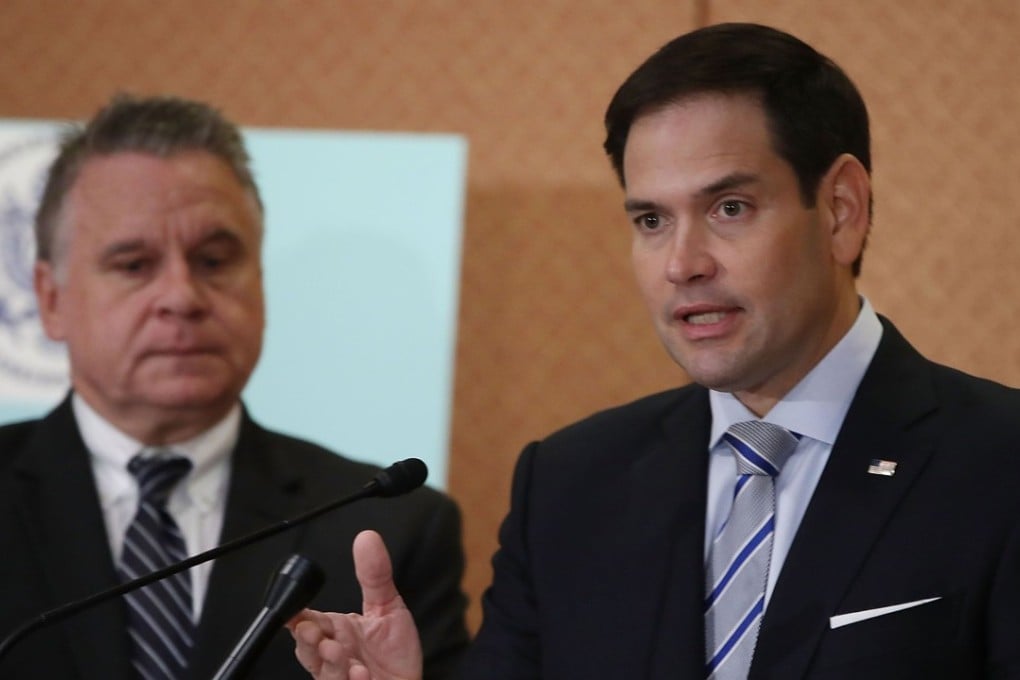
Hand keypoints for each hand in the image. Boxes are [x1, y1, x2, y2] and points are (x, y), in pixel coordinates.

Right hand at [288, 530, 422, 679]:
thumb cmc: (394, 653)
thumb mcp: (388, 607)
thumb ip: (375, 575)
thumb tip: (367, 538)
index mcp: (337, 630)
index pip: (308, 621)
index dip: (297, 617)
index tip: (293, 612)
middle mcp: (334, 654)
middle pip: (308, 648)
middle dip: (309, 640)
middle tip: (316, 632)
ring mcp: (340, 677)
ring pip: (323, 671)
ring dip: (329, 661)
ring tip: (338, 651)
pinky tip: (361, 674)